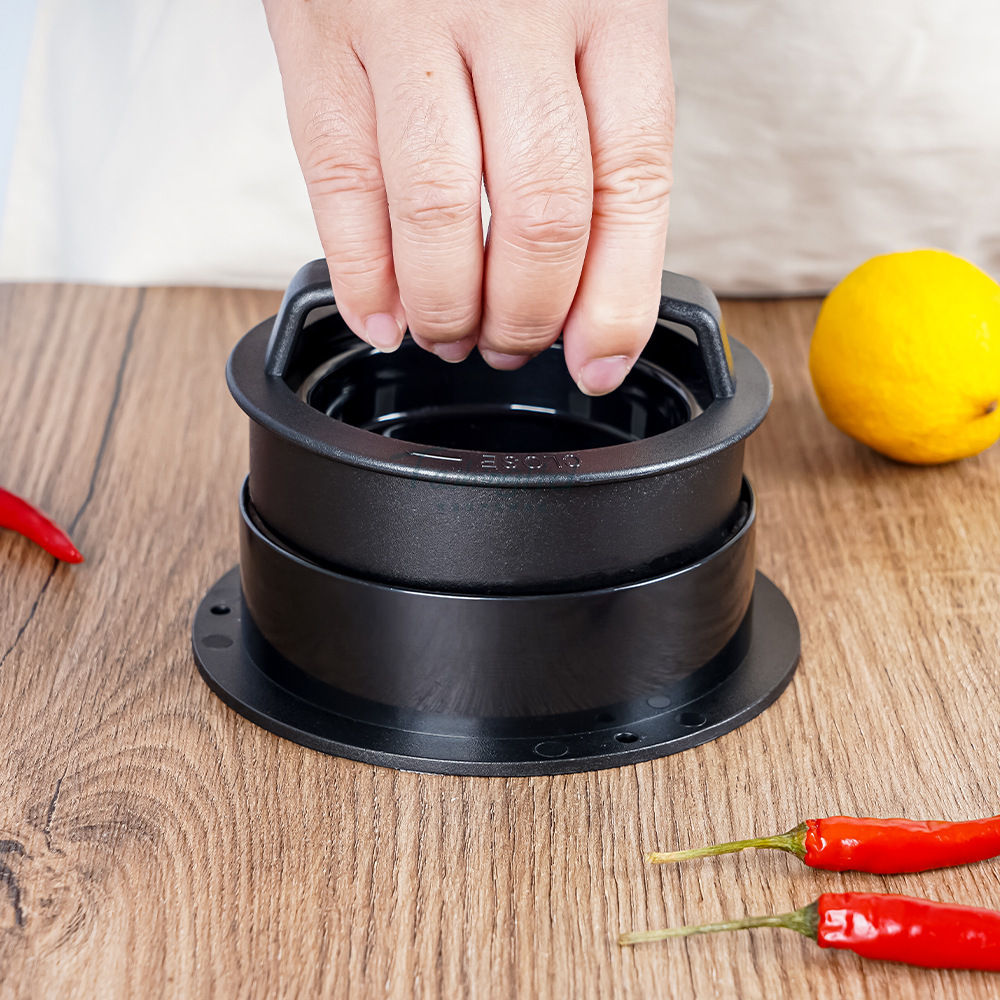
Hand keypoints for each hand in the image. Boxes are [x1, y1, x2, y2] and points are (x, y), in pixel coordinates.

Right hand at [264, 0, 671, 394]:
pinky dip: (361, 273)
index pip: (630, 180)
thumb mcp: (588, 11)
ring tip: (450, 337)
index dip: (616, 297)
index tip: (596, 360)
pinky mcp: (318, 34)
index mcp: (608, 2)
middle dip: (525, 315)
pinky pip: (339, 181)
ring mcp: (407, 19)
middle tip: (511, 347)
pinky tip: (382, 317)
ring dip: (446, 308)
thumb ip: (598, 138)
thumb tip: (594, 309)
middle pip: (539, 212)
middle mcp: (515, 7)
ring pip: (436, 210)